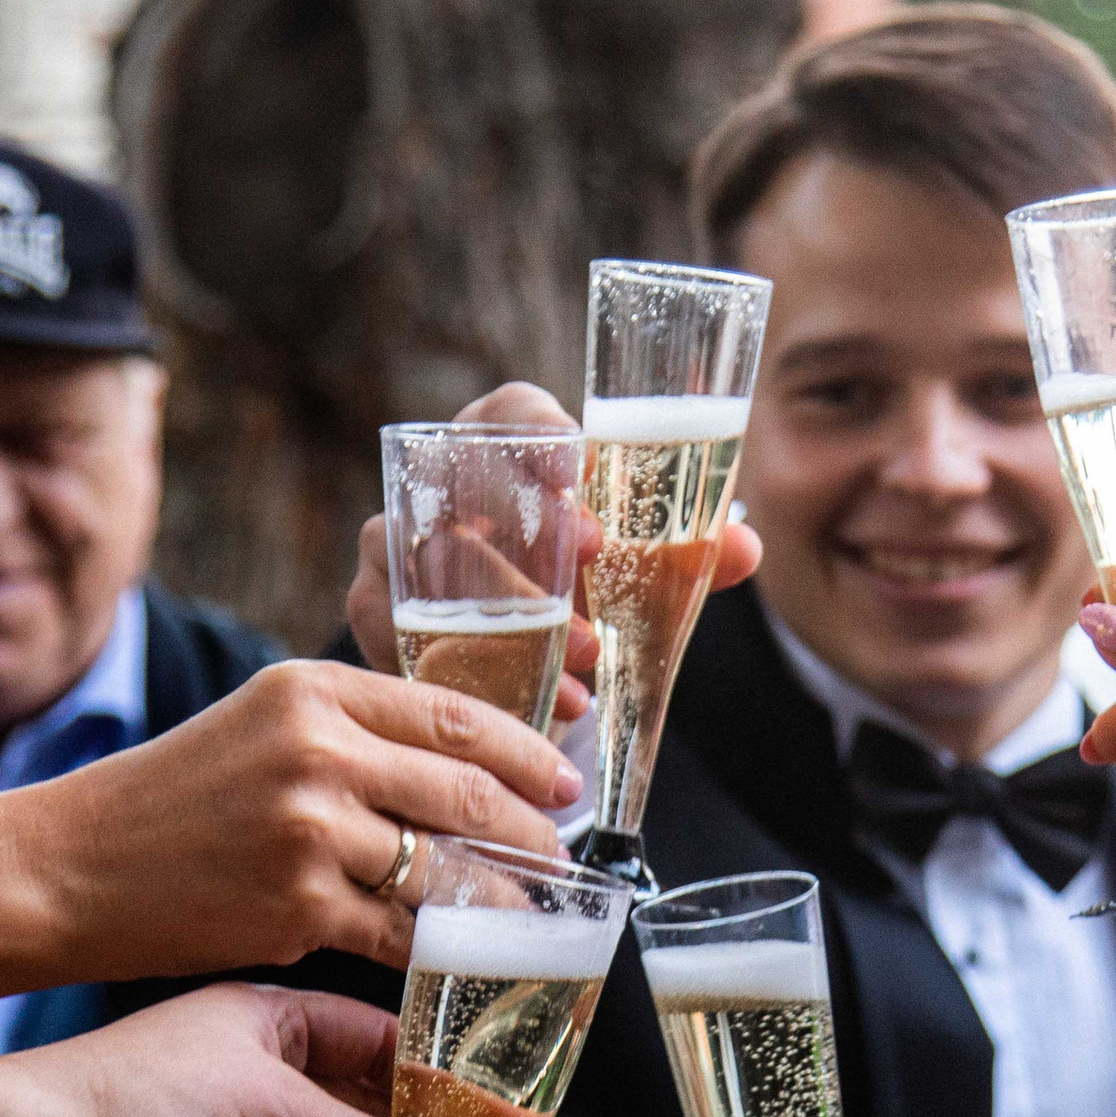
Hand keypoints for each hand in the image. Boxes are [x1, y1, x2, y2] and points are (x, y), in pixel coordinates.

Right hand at [25, 655, 580, 973]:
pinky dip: (445, 946)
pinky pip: (404, 933)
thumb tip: (462, 770)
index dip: (527, 755)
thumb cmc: (169, 802)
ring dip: (501, 898)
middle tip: (561, 856)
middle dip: (533, 832)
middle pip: (468, 794)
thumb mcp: (260, 728)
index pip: (456, 716)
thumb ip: (353, 736)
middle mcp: (318, 751)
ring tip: (527, 910)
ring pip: (446, 871)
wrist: (69, 869)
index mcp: (314, 691)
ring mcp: (312, 832)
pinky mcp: (300, 908)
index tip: (563, 782)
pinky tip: (469, 951)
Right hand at [344, 381, 764, 715]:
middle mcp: (435, 482)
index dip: (536, 433)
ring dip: (509, 618)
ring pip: (427, 563)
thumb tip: (746, 548)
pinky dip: (466, 670)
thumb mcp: (628, 570)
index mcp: (501, 444)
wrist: (497, 641)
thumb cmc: (570, 581)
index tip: (577, 470)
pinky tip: (531, 703)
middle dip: (528, 537)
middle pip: (460, 484)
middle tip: (592, 578)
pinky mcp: (369, 606)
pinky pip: (398, 632)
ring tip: (583, 663)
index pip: (508, 413)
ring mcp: (389, 541)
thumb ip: (684, 558)